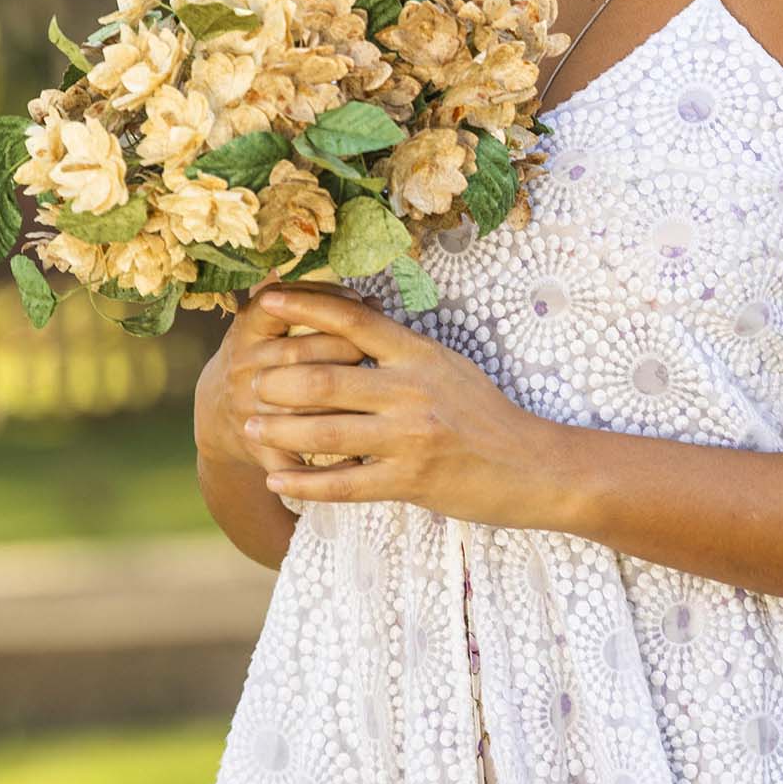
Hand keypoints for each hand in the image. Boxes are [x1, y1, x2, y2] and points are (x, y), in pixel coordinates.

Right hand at [197, 282, 367, 481]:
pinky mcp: (258, 448)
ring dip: (341, 403)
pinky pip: (292, 460)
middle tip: (373, 348)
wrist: (215, 414)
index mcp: (247, 332)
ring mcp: (247, 410)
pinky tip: (359, 460)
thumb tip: (370, 301)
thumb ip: (312, 307)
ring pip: (300, 406)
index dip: (320, 300)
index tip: (356, 300)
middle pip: (296, 354)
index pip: (278, 307)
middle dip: (342, 347)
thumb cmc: (261, 358)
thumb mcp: (269, 324)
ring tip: (374, 397)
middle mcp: (243, 368)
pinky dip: (324, 465)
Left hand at [246, 282, 570, 531]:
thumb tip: (356, 327)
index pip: (353, 321)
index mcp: (420, 354)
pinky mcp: (411, 480)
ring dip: (279, 432)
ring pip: (326, 431)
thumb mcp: (450, 368)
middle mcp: (412, 389)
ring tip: (250, 429)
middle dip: (277, 382)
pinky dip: (304, 484)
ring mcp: (410, 436)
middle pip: (325, 377)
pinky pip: (344, 483)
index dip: (305, 307)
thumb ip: (403, 353)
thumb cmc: (489, 416)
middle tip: (248, 384)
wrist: (534, 466)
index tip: (265, 299)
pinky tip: (278, 482)